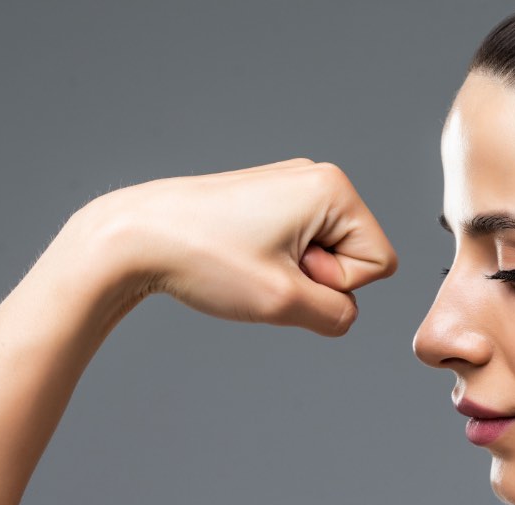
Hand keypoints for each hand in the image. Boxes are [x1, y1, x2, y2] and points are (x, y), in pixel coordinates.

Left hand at [87, 158, 398, 336]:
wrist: (135, 238)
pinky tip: (236, 261)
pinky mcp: (266, 201)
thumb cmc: (204, 260)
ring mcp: (290, 187)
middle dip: (314, 279)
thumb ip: (336, 315)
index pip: (379, 262)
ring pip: (323, 257)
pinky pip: (296, 249)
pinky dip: (272, 266)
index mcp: (333, 188)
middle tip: (261, 270)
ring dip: (291, 276)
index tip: (285, 272)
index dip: (337, 285)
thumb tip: (344, 314)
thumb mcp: (283, 302)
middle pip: (354, 257)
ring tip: (245, 266)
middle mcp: (316, 178)